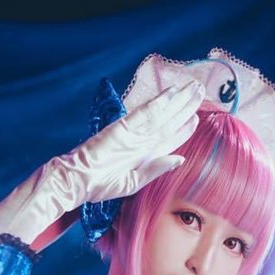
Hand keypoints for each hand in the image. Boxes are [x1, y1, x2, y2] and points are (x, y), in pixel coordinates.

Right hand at [0, 81, 204, 247]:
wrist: (73, 182)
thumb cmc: (97, 186)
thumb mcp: (132, 183)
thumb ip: (155, 170)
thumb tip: (180, 159)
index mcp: (140, 153)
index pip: (166, 137)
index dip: (182, 128)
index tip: (197, 118)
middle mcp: (138, 139)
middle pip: (167, 120)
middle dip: (185, 107)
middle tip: (202, 92)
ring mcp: (131, 132)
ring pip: (161, 113)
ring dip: (178, 100)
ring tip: (195, 88)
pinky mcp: (123, 128)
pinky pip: (145, 113)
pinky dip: (160, 103)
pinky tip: (173, 93)